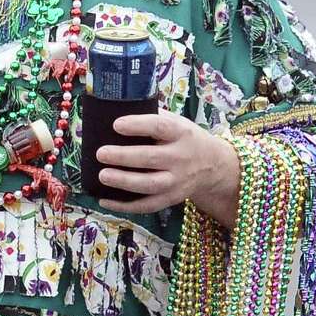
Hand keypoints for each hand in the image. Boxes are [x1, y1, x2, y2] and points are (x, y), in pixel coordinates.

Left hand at [96, 111, 240, 226]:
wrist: (214, 165)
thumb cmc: (184, 138)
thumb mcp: (176, 122)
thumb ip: (152, 116)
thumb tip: (116, 109)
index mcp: (180, 134)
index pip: (160, 127)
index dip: (138, 125)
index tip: (116, 125)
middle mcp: (180, 158)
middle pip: (151, 158)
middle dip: (124, 157)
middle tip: (101, 154)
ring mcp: (177, 182)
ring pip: (150, 185)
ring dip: (124, 182)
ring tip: (102, 176)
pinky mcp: (171, 199)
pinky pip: (148, 205)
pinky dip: (125, 206)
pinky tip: (104, 200)